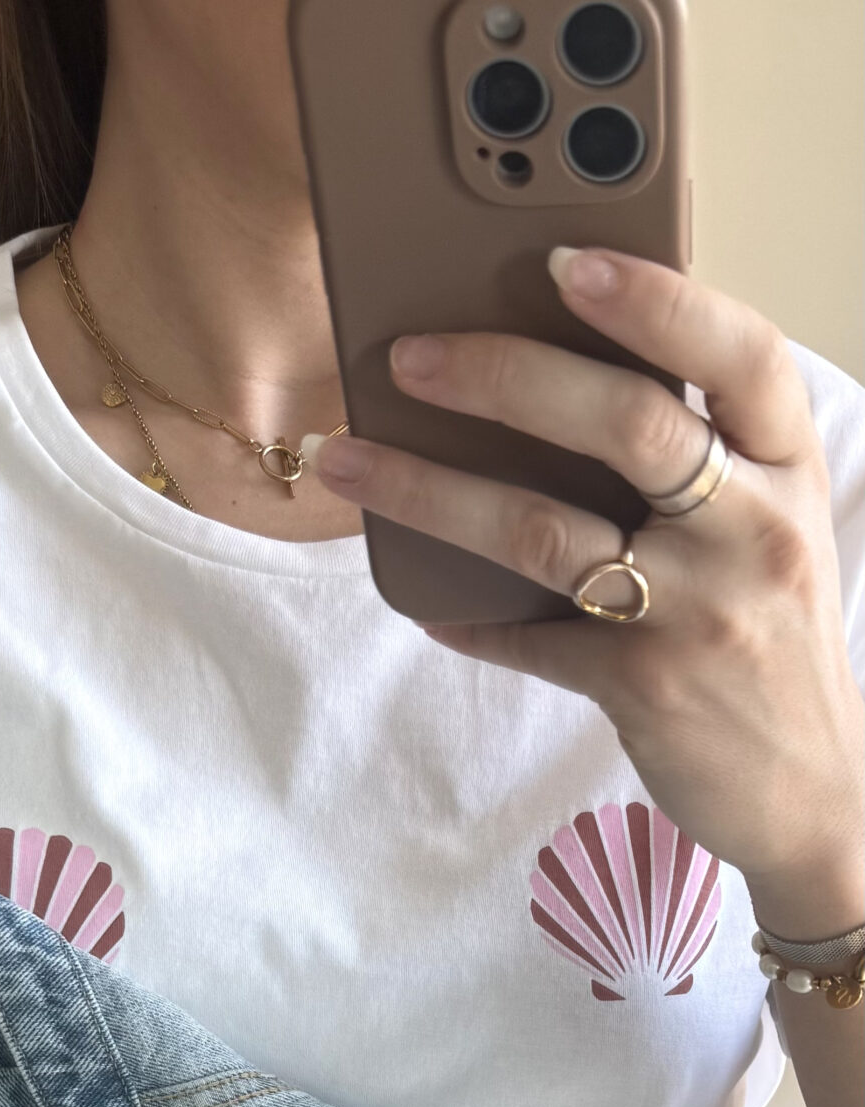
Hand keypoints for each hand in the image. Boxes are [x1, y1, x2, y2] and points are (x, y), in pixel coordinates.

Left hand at [313, 247, 864, 907]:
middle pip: (627, 424)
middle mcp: (755, 529)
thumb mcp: (770, 528)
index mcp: (788, 467)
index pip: (741, 353)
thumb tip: (551, 376)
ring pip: (547, 530)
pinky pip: (531, 638)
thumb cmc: (772, 634)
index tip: (564, 259)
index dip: (656, 299)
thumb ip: (703, 456)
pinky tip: (424, 599)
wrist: (813, 789)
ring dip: (432, 491)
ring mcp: (701, 611)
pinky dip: (469, 619)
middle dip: (504, 376)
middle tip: (408, 355)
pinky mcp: (647, 686)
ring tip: (351, 461)